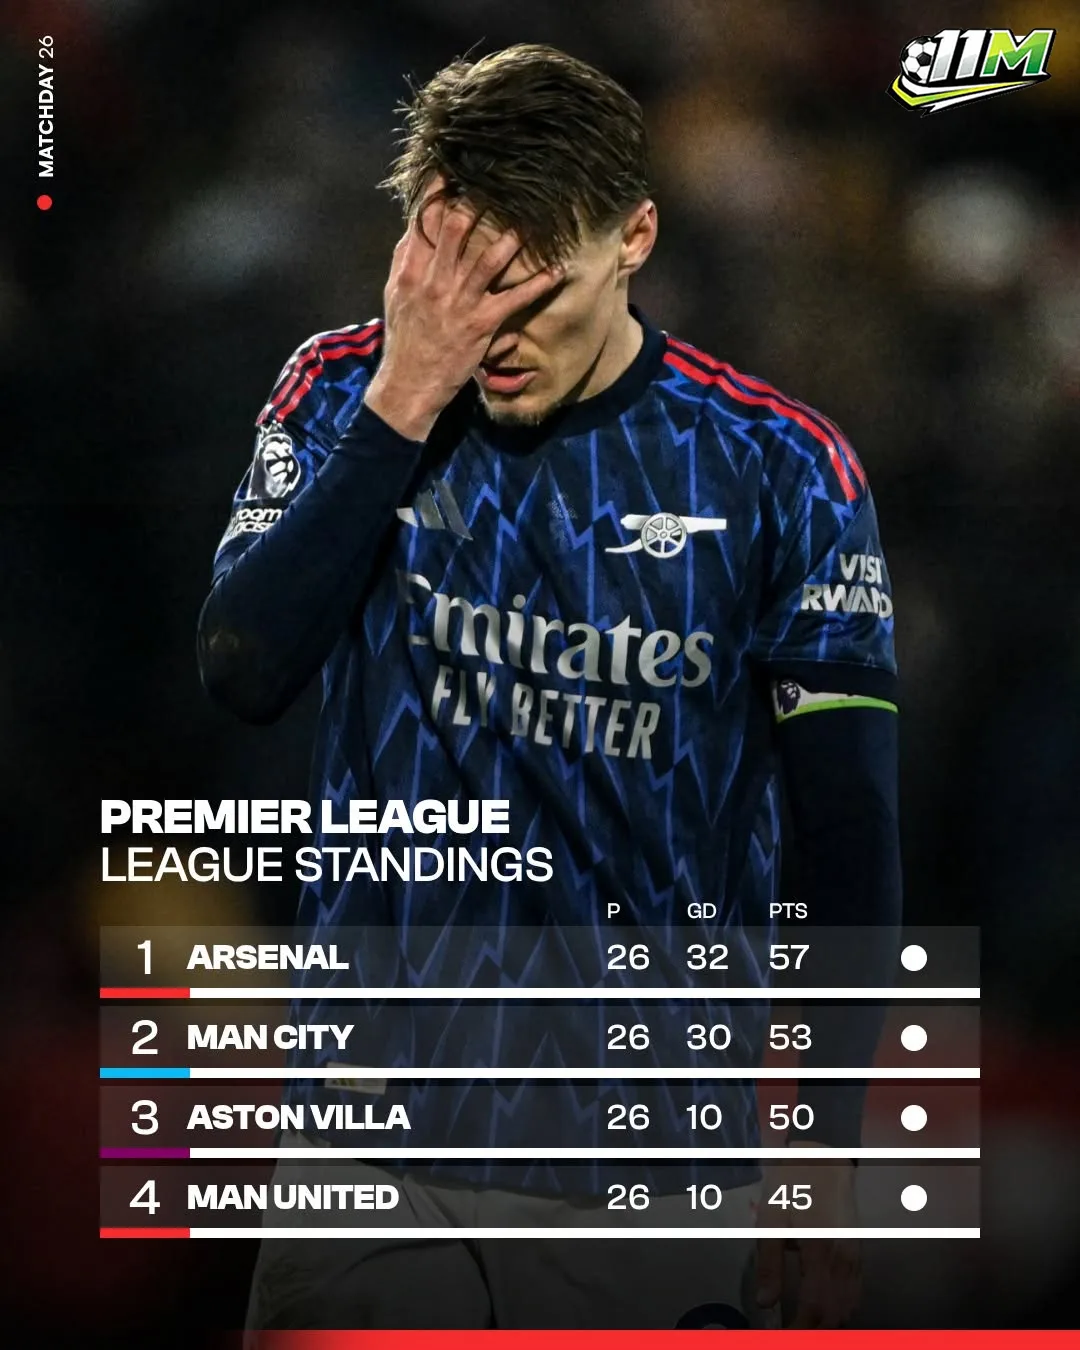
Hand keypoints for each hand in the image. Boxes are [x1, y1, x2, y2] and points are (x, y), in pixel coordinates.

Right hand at [364, 181, 563, 440]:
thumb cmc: (405, 341)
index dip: (437, 192)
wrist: (409, 385)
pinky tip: (556, 272)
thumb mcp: (395, 297)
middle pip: (454, 228)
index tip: (451, 169)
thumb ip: (405, 263)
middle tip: (498, 183)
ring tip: (531, 219)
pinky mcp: (481, 324)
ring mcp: (459, 302)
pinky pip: (514, 299)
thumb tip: (414, 231)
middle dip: (476, 202)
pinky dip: (537, 285)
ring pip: (488, 258)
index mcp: (411, 271)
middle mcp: (434, 281)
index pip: (423, 221)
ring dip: (512, 237)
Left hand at [753, 1151, 860, 1326]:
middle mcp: (844, 1260)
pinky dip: (843, 1312)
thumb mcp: (772, 1218)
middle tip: (791, 1334)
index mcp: (820, 1251)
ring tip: (804, 1328)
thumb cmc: (793, 1186)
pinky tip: (827, 1316)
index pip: (813, 1309)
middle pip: (834, 1316)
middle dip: (813, 1332)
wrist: (825, 1159)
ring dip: (829, 1325)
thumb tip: (765, 1303)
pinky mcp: (859, 1255)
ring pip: (848, 1308)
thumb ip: (769, 1263)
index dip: (799, 1330)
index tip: (782, 1337)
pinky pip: (856, 1294)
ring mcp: (856, 1259)